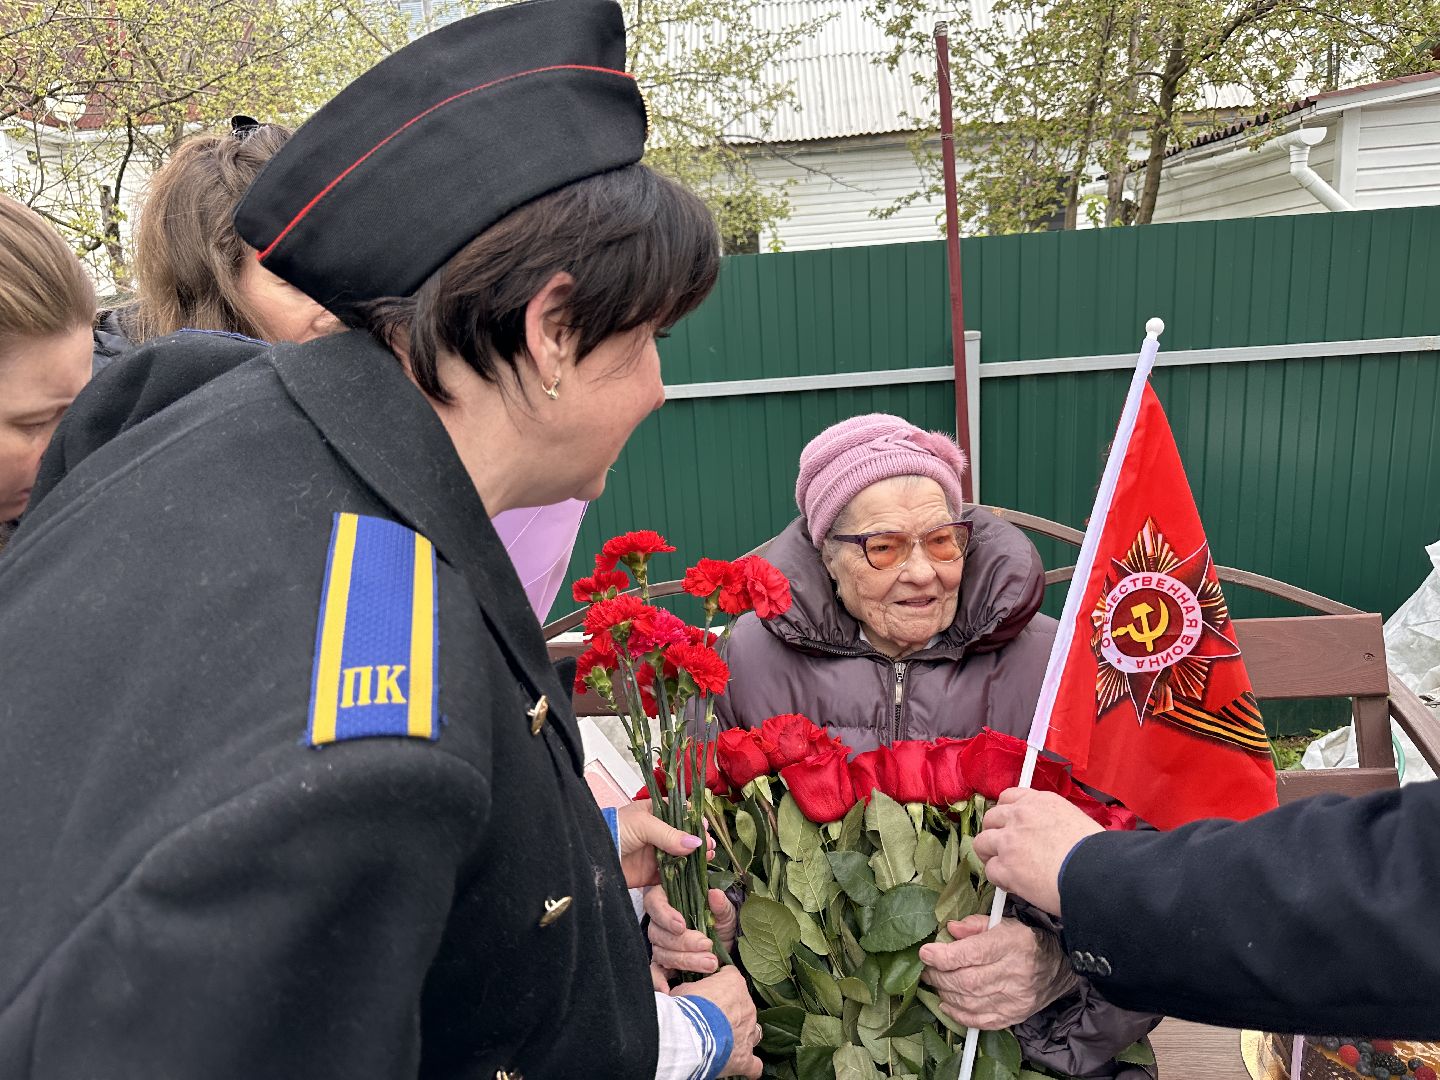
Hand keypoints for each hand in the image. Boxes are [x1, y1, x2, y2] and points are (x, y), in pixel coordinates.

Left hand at [615, 802, 711, 888]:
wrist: (593, 856)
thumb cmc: (615, 829)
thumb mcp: (643, 824)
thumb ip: (670, 834)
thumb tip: (697, 843)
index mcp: (654, 813)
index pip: (680, 814)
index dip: (694, 821)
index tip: (706, 828)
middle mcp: (657, 833)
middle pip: (684, 837)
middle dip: (699, 841)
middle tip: (710, 846)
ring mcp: (655, 854)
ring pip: (682, 856)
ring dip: (696, 858)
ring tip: (708, 858)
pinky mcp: (652, 874)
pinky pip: (673, 875)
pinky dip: (685, 875)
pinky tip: (697, 874)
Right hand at [647, 886, 736, 974]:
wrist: (725, 945)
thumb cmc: (720, 922)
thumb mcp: (724, 912)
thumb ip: (720, 904)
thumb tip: (715, 894)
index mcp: (667, 900)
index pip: (654, 903)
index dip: (665, 915)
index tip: (682, 926)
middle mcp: (658, 922)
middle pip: (658, 932)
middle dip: (684, 943)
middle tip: (707, 946)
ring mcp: (659, 944)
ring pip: (661, 952)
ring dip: (685, 960)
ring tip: (710, 963)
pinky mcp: (662, 964)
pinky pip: (655, 972)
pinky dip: (658, 981)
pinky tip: (668, 989)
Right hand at [674, 967, 761, 1078]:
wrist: (690, 1035)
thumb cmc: (686, 1009)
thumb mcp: (684, 989)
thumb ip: (694, 990)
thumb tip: (690, 994)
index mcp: (733, 983)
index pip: (731, 976)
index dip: (720, 984)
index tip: (710, 990)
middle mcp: (747, 1006)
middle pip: (743, 1006)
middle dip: (730, 1012)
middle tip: (711, 1019)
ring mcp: (748, 1032)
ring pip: (752, 1032)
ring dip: (741, 1035)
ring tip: (725, 1041)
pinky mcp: (745, 1057)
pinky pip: (753, 1064)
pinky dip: (749, 1064)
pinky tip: (742, 1065)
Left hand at [918, 915, 1078, 1027]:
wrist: (1059, 968)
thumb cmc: (1025, 941)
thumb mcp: (1003, 923)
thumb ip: (975, 925)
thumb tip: (950, 930)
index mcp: (1010, 944)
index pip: (972, 954)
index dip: (944, 956)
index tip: (926, 953)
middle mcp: (1014, 973)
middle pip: (967, 981)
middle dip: (939, 976)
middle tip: (926, 970)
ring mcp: (1015, 999)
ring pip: (970, 1002)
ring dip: (945, 993)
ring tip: (935, 983)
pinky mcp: (1014, 1015)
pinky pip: (981, 1021)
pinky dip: (959, 1014)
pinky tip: (947, 1003)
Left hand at [972, 788, 1101, 915]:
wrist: (1096, 872)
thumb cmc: (1096, 851)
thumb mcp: (1074, 820)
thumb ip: (1051, 821)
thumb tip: (1046, 835)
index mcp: (1039, 802)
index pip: (1009, 797)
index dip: (1006, 813)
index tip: (1009, 824)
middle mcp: (1020, 816)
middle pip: (990, 818)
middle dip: (994, 832)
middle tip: (1004, 848)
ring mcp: (1009, 841)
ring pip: (982, 842)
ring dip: (990, 855)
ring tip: (1003, 867)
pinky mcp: (1006, 867)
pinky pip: (990, 871)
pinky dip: (999, 879)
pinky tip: (1014, 885)